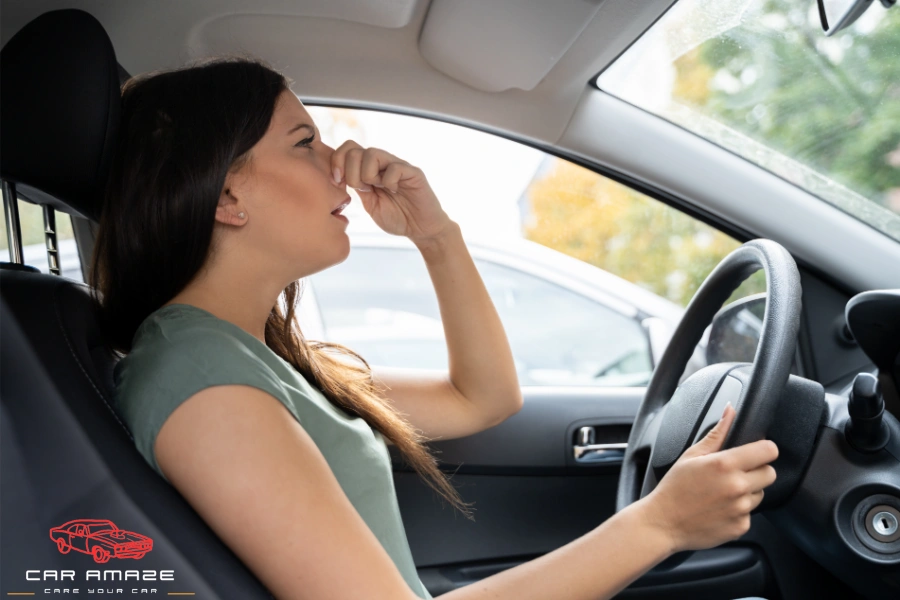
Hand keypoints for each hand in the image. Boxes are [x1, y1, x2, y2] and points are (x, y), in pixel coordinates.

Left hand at [331, 140, 453, 242]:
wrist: (421, 229)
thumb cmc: (397, 217)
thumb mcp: (370, 204)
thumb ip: (358, 188)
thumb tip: (339, 173)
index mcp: (369, 169)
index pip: (347, 149)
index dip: (337, 162)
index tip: (338, 182)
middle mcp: (383, 163)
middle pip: (354, 149)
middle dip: (350, 173)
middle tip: (362, 189)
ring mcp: (398, 166)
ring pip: (372, 153)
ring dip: (367, 175)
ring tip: (378, 188)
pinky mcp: (413, 172)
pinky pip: (394, 167)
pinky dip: (389, 181)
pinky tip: (394, 191)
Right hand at [636, 403, 778, 552]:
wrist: (663, 522)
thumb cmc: (674, 487)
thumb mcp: (692, 455)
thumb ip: (717, 433)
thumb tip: (731, 410)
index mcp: (725, 464)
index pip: (768, 451)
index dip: (764, 450)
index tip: (756, 452)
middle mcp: (737, 486)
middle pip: (770, 473)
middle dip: (758, 471)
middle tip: (736, 473)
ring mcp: (740, 509)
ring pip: (760, 494)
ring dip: (748, 492)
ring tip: (723, 493)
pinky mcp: (741, 527)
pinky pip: (750, 514)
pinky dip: (739, 511)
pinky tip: (720, 509)